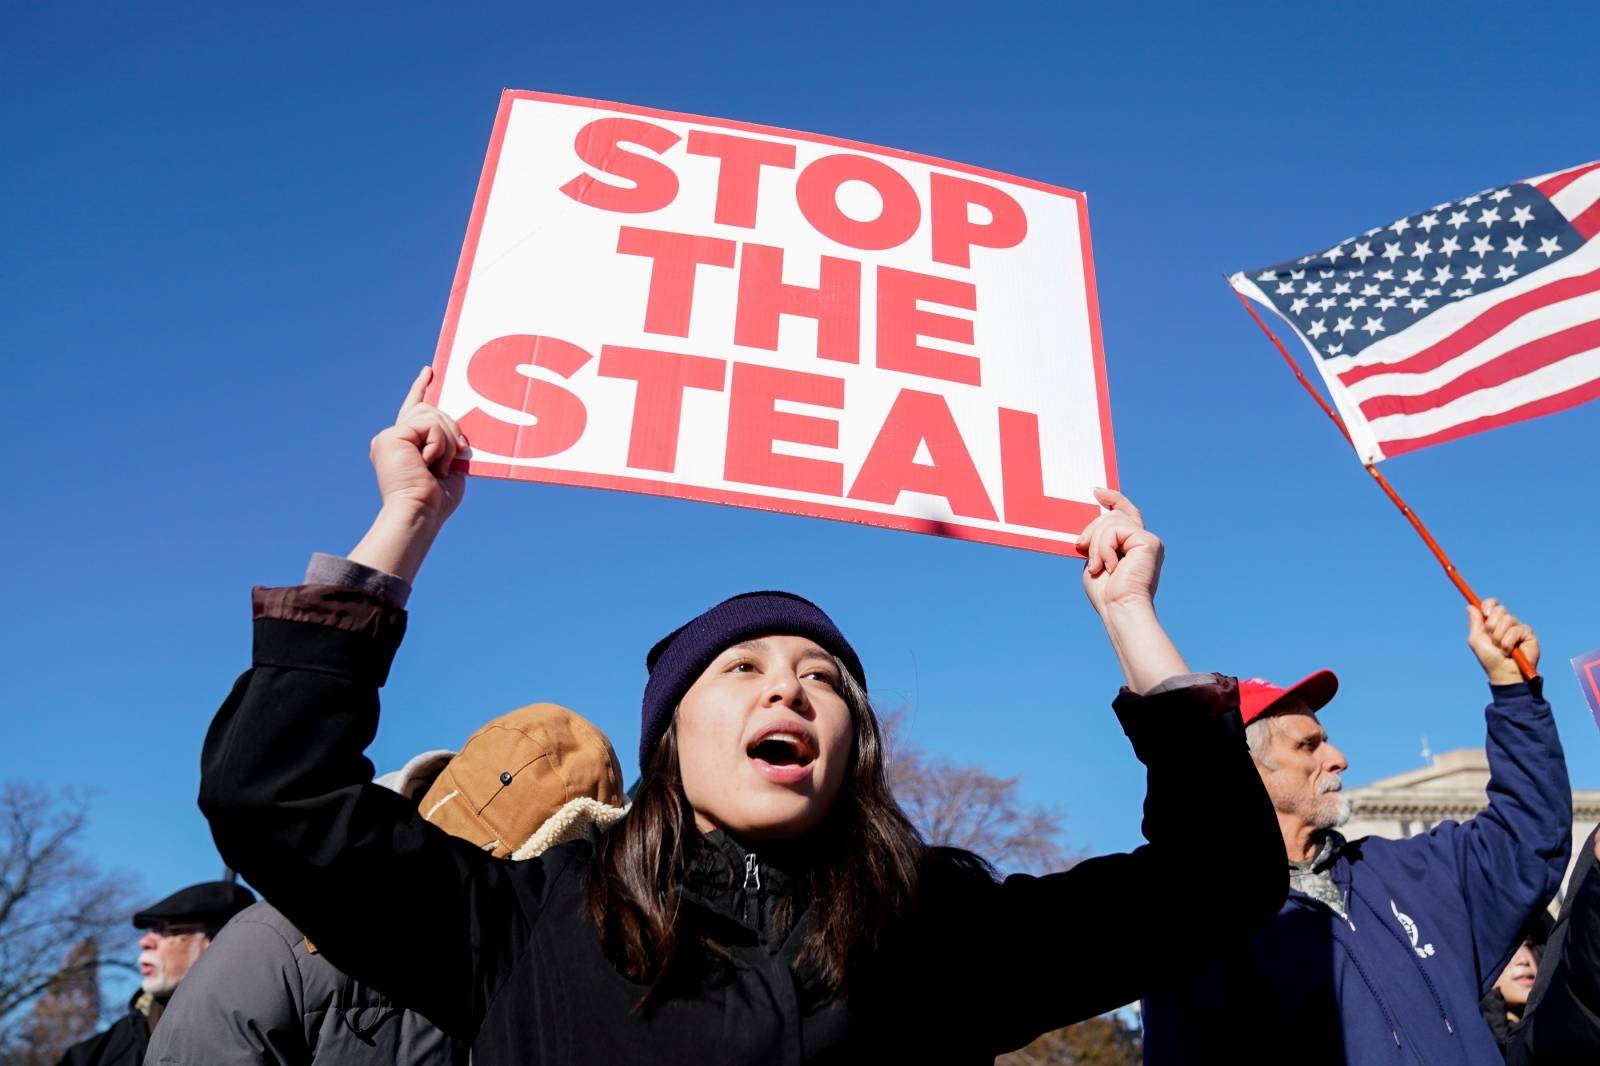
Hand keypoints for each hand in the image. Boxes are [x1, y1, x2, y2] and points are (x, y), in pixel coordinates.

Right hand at [347, 367, 467, 583]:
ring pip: (431, 415)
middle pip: (430, 410)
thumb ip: (448, 443)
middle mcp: (392, 438)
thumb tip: (458, 432)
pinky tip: (429, 464)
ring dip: (446, 441)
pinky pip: (428, 424)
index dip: (420, 388)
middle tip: (459, 453)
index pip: (413, 409)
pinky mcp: (391, 436)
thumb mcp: (448, 465)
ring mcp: (389, 436)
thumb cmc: (435, 501)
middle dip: (451, 429)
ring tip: (439, 467)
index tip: (429, 371)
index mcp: (405, 446)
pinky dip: (438, 444)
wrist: (419, 513)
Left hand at [1076, 487, 1163, 616]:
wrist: (1119, 608)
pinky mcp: (1149, 541)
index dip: (1113, 498)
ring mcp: (1149, 540)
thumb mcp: (1096, 559)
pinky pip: (1116, 530)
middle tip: (1081, 547)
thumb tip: (1093, 519)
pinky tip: (1109, 567)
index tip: (1096, 491)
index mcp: (1134, 545)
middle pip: (1113, 515)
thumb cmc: (1107, 593)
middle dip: (1092, 530)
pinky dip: (1104, 547)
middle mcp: (1145, 540)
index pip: (1126, 513)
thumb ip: (1098, 540)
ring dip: (1096, 544)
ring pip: (1111, 521)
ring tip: (1098, 567)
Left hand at [1466, 598, 1538, 684]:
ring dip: (1499, 636)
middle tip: (1491, 638)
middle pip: (1500, 609)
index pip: (1492, 604)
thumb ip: (1474, 623)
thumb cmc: (1490, 658)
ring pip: (1508, 619)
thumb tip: (1470, 606)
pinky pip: (1516, 630)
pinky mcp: (1528, 634)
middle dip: (1492, 624)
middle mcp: (1506, 623)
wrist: (1504, 672)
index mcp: (1493, 622)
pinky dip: (1508, 642)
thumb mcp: (1476, 640)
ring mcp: (1517, 627)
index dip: (1489, 604)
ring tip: (1501, 648)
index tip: (1485, 612)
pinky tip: (1511, 651)